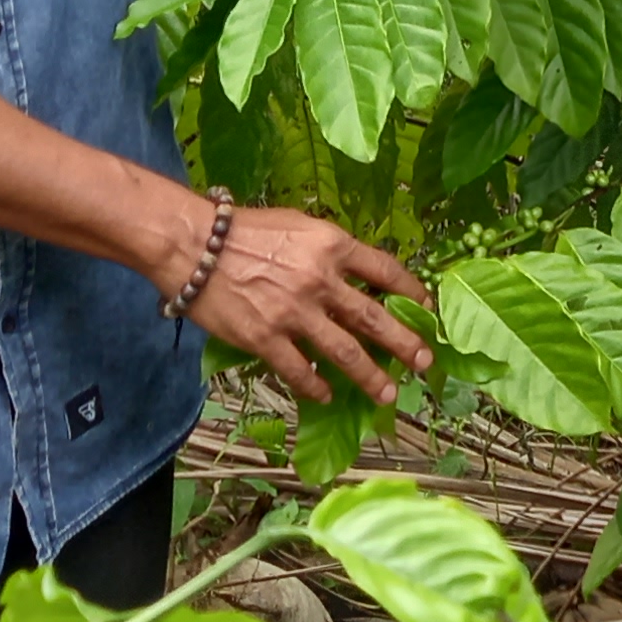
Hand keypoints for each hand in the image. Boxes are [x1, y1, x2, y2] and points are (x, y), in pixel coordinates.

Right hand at [175, 200, 437, 408]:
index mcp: (332, 245)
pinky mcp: (265, 338)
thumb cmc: (245, 230)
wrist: (194, 244)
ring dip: (369, 376)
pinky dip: (316, 386)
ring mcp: (294, 313)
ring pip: (344, 352)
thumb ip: (329, 250)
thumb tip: (356, 274)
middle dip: (404, 343)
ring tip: (387, 394)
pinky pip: (299, 370)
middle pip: (374, 318)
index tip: (427, 307)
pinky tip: (327, 396)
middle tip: (424, 362)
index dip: (411, 291)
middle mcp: (320, 280)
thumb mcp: (298, 225)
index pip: (385, 270)